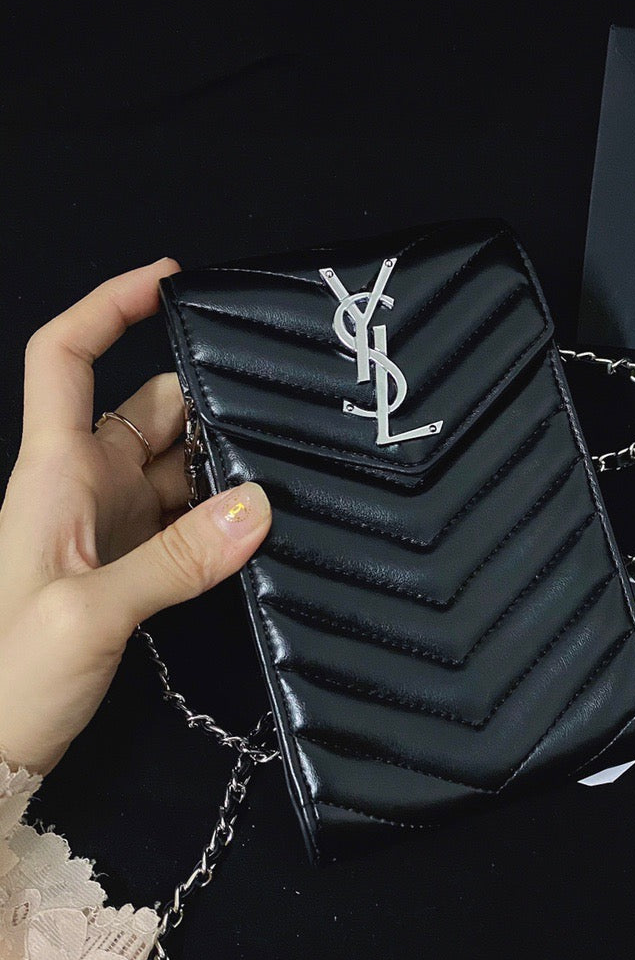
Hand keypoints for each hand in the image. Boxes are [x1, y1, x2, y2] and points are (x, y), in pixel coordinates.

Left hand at [0, 259, 271, 775]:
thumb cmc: (6, 677)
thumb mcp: (89, 615)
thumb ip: (178, 559)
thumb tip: (259, 506)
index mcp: (51, 474)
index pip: (65, 358)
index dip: (108, 307)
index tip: (170, 282)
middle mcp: (81, 486)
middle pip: (144, 406)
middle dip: (204, 400)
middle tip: (275, 413)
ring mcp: (110, 524)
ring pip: (175, 460)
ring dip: (222, 461)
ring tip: (282, 466)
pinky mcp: (134, 561)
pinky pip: (187, 513)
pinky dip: (222, 510)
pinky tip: (258, 520)